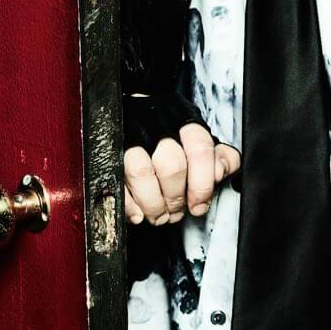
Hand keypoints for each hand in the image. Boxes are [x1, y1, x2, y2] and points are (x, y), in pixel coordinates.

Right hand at [123, 119, 241, 226]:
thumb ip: (221, 157)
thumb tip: (220, 172)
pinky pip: (115, 182)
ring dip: (153, 204)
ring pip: (140, 172)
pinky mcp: (109, 154)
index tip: (199, 204)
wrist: (138, 114)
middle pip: (171, 165)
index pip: (199, 150)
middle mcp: (157, 129)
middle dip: (175, 197)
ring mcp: (130, 139)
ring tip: (159, 214)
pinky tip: (138, 214)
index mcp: (185, 123)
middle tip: (177, 210)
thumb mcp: (203, 144)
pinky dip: (128, 205)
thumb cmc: (176, 138)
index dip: (202, 183)